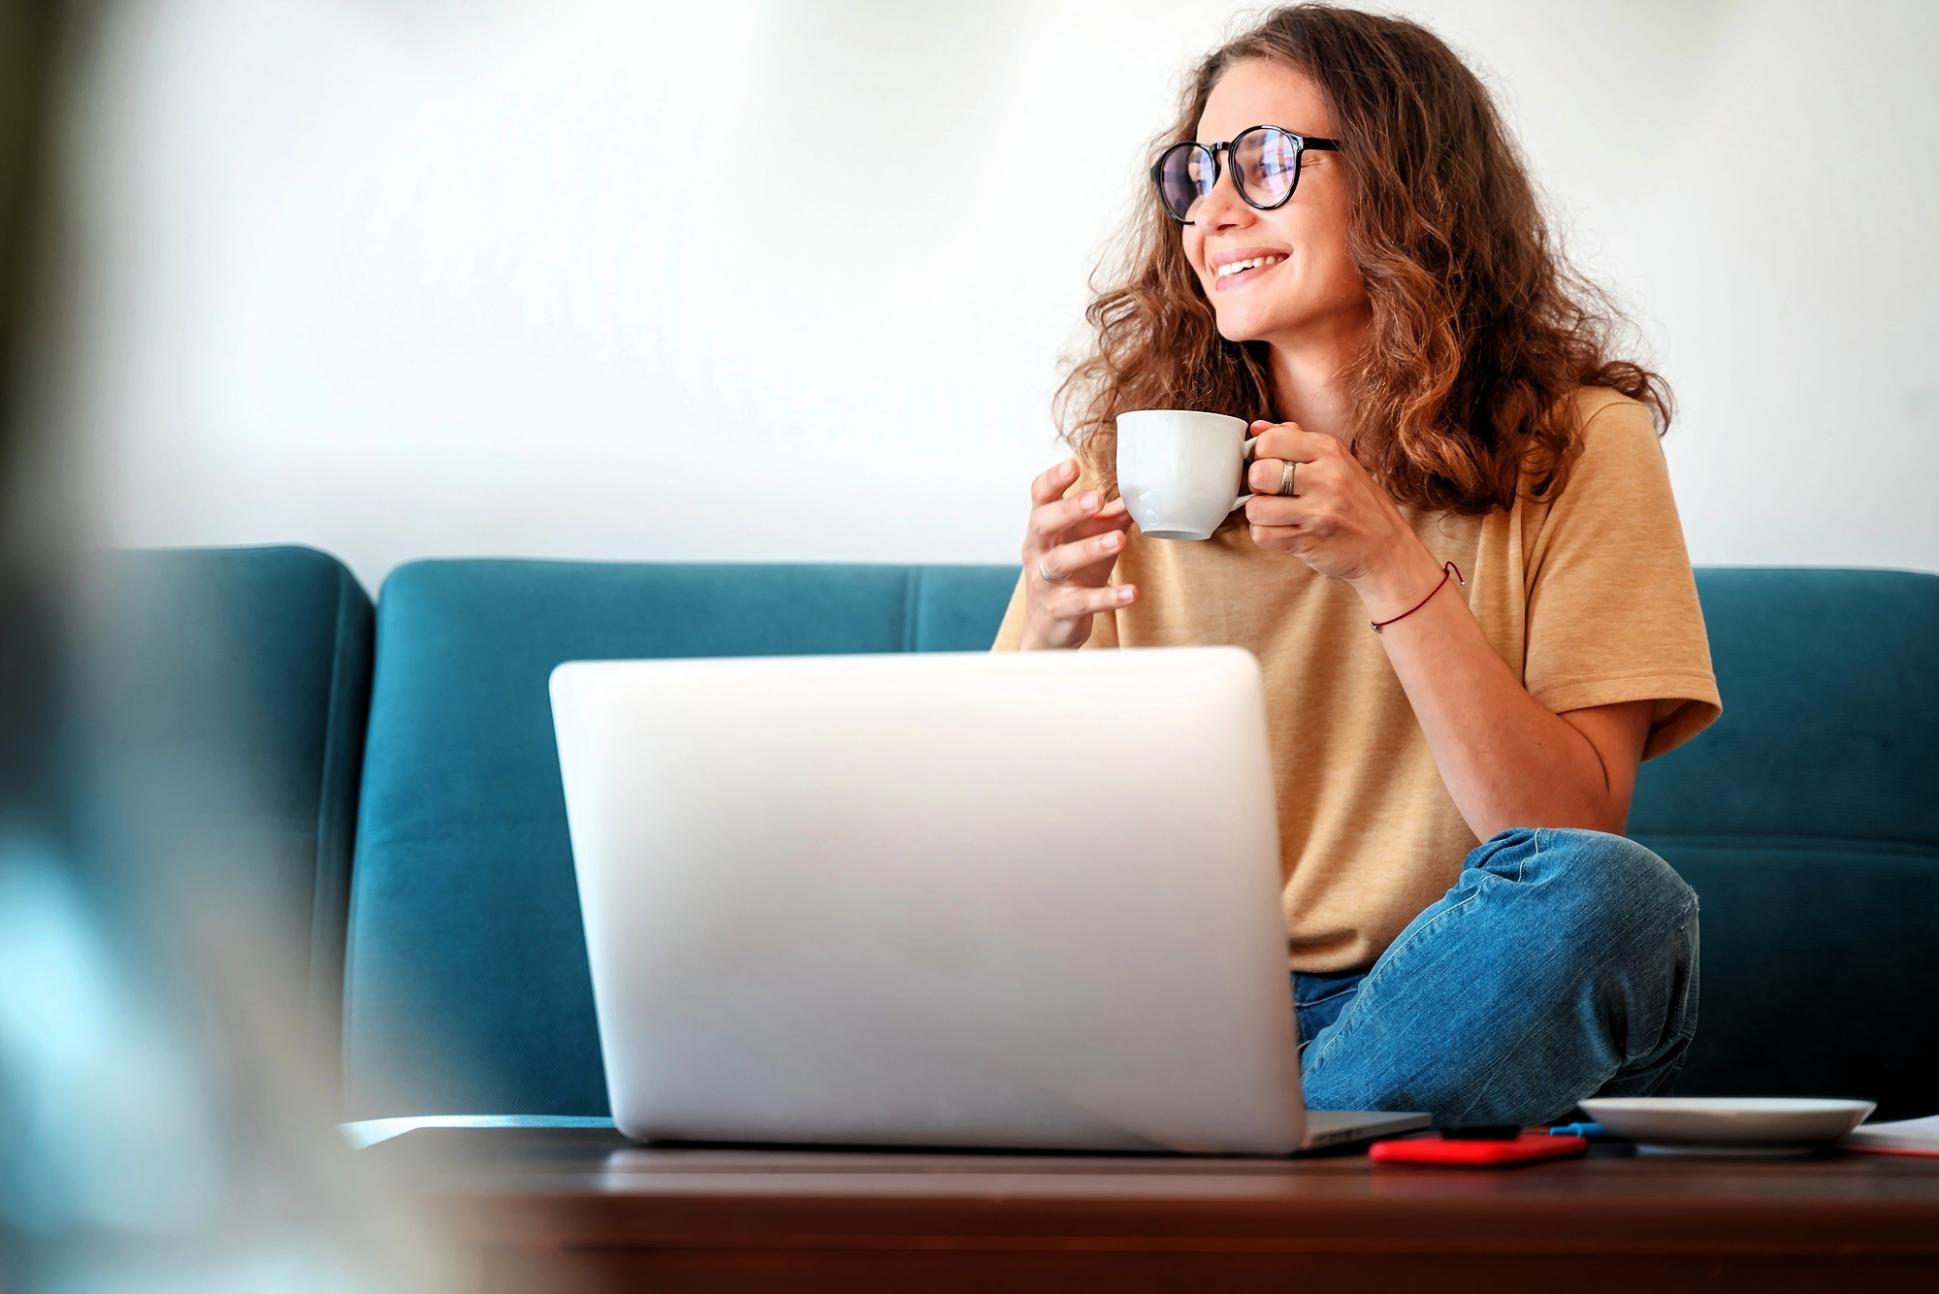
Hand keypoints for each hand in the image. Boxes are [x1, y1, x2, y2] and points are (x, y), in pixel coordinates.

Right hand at [1018, 457, 1136, 648]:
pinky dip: (1108, 597)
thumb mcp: (1088, 540)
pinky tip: (1131, 592)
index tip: (1073, 464)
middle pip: (1042, 523)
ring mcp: (1045, 581)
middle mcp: (1038, 550)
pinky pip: (1082, 601)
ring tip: (1118, 540)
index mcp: (1043, 527)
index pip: (1040, 497)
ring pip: (1060, 561)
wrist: (1050, 628)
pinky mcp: (1060, 609)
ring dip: (1089, 548)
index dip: (1053, 480)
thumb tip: (1138, 494)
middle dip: (1067, 509)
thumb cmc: (1071, 575)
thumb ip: (1109, 518)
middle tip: (1095, 499)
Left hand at [1240, 419, 1422, 586]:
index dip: (1261, 455)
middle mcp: (1325, 478)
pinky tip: (1282, 531)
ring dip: (1259, 514)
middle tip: (1270, 492)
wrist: (1386, 549)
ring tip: (1276, 514)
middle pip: (1259, 474)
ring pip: (1255, 508)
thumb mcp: (1338, 461)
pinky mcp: (1309, 541)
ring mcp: (1318, 512)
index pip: (1270, 440)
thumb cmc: (1358, 503)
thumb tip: (1256, 428)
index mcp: (1329, 450)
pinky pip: (1262, 535)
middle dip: (1256, 485)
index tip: (1271, 466)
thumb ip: (1297, 440)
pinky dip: (1265, 535)